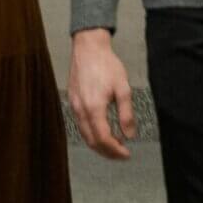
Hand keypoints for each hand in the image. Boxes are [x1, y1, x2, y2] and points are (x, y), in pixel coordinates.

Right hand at [68, 29, 137, 160]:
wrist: (88, 47)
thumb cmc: (106, 64)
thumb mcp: (123, 88)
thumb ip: (126, 114)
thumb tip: (129, 135)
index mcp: (94, 108)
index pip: (103, 139)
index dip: (115, 150)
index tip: (126, 154)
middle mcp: (81, 110)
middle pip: (92, 142)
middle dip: (107, 152)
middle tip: (121, 154)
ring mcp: (74, 106)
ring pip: (84, 135)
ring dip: (99, 145)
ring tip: (114, 145)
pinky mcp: (72, 102)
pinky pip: (80, 125)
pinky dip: (91, 134)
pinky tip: (102, 131)